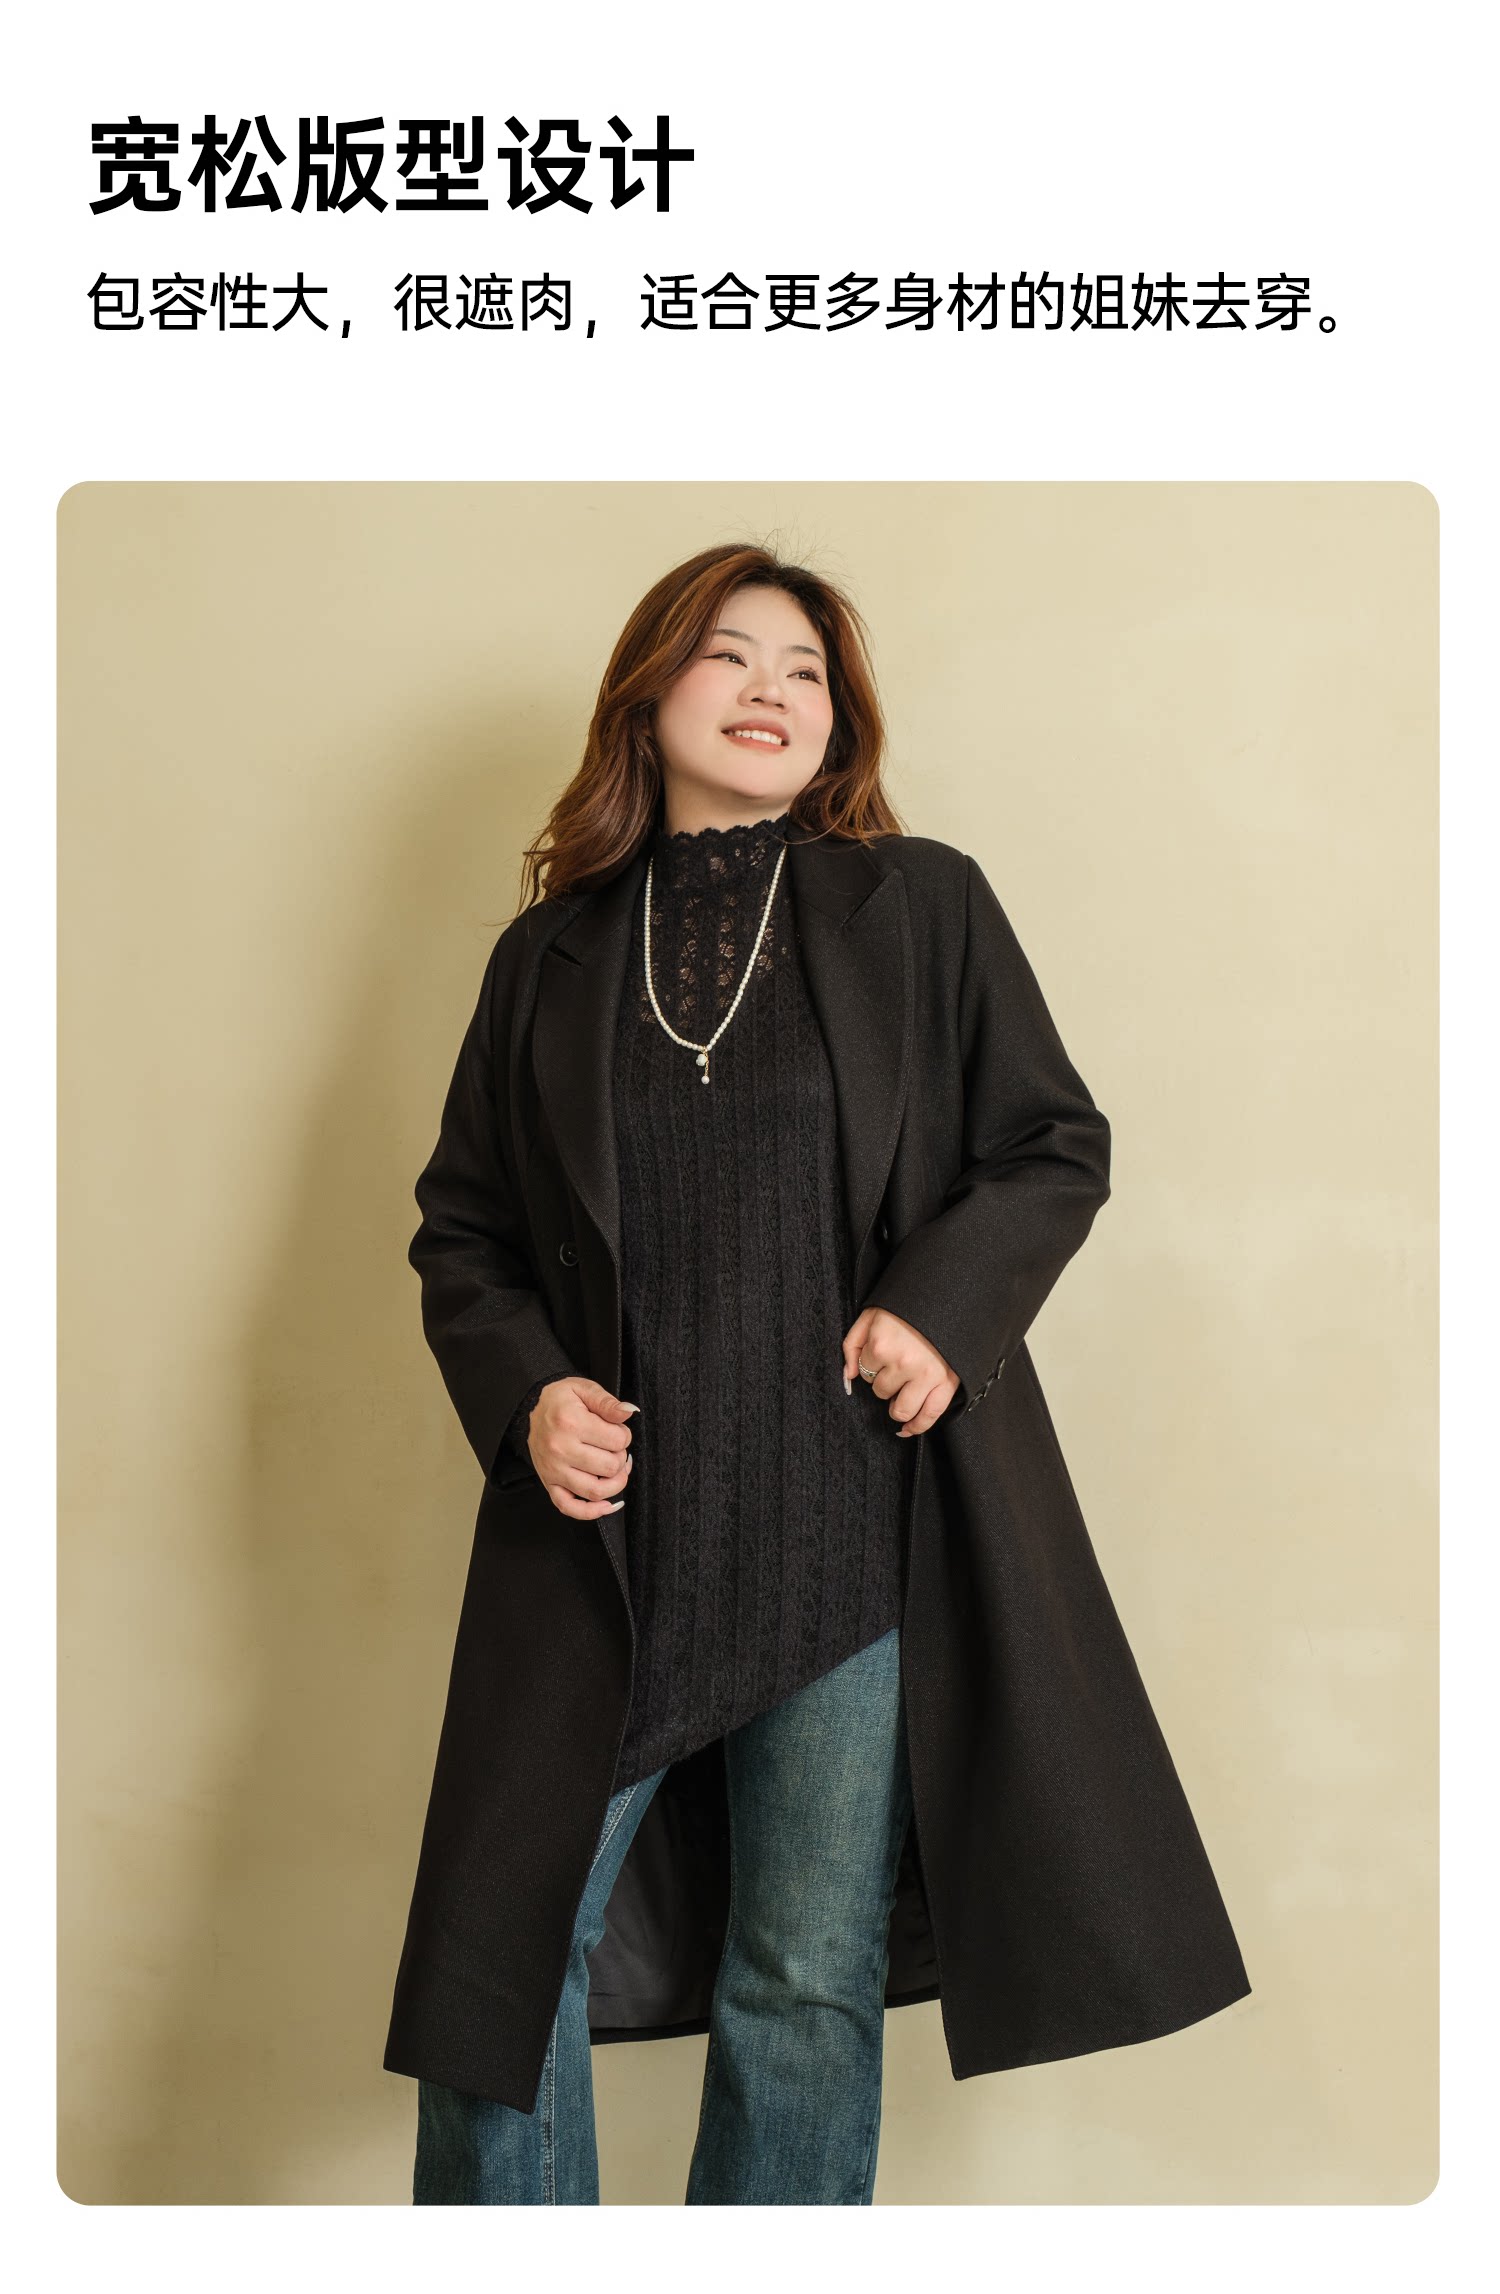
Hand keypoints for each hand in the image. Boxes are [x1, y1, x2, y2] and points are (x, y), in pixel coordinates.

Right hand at [525, 1377, 637, 1517]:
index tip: (617, 1430)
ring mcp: (553, 1470)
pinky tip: (607, 1505)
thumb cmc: (559, 1399)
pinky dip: (591, 1512)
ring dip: (615, 1483)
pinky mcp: (549, 1483)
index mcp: (571, 1423)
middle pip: (610, 1467)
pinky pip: (569, 1507)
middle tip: (614, 1447)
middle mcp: (561, 1449)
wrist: (528, 1408)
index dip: (625, 1435)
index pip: (618, 1440)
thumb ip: (607, 1402)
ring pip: (596, 1491)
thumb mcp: (583, 1389)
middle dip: (620, 1457)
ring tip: (614, 1469)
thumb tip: (629, 1412)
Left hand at [841, 1307, 958, 1437]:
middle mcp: (903, 1363)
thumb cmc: (906, 1308)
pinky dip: (917, 1427)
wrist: (946, 1296)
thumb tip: (848, 1376)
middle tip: (894, 1368)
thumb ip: (853, 1344)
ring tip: (901, 1392)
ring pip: (901, 1409)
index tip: (884, 1351)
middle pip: (881, 1391)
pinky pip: (929, 1416)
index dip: (872, 1364)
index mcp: (881, 1345)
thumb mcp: (871, 1315)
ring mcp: (927, 1375)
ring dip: (897, 1403)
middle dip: (883, 1383)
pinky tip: (908, 1428)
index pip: (865, 1371)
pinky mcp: (947, 1383)